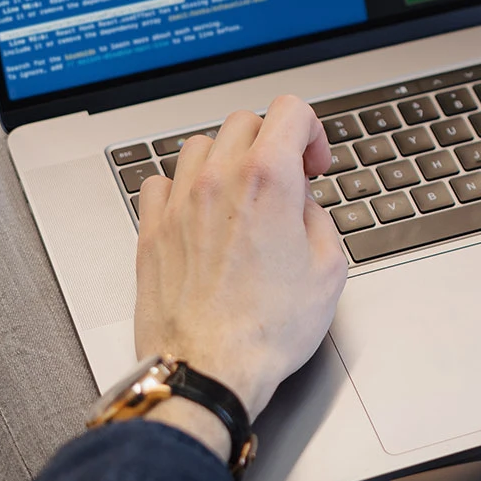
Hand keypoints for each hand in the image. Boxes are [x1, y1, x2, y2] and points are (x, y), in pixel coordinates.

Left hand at [134, 95, 345, 430]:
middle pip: (245, 122)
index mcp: (268, 180)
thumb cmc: (266, 331)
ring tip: (241, 195)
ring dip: (226, 161)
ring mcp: (179, 203)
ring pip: (201, 146)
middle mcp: (218, 180)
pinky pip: (160, 182)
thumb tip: (303, 206)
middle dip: (272, 143)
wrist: (210, 370)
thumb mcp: (329, 269)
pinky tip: (200, 213)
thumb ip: (319, 219)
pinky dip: (183, 188)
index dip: (312, 132)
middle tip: (285, 180)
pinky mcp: (151, 231)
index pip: (291, 110)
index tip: (313, 163)